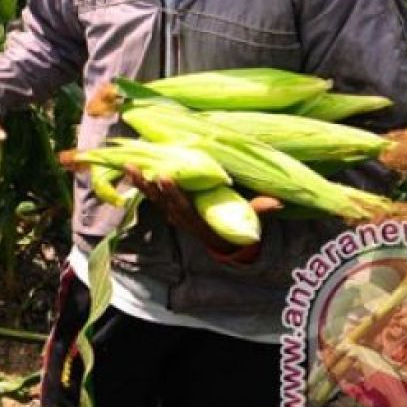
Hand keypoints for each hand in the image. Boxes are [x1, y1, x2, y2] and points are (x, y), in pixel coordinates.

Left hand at [123, 166, 282, 257]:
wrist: (222, 241)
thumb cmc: (235, 226)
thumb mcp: (249, 222)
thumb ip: (260, 211)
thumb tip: (278, 202)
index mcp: (197, 219)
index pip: (182, 206)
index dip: (172, 192)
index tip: (164, 177)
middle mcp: (180, 216)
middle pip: (161, 201)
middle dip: (150, 186)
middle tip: (140, 168)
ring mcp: (171, 212)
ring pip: (152, 197)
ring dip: (139, 182)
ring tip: (128, 164)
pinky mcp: (167, 204)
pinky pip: (151, 194)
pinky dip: (141, 182)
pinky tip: (130, 166)